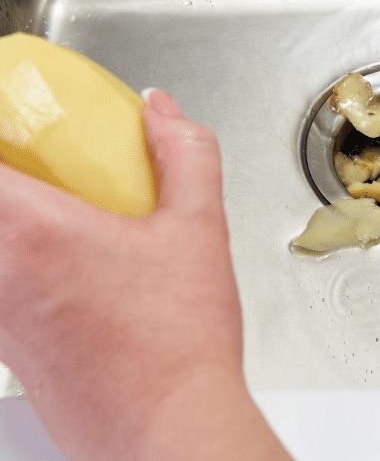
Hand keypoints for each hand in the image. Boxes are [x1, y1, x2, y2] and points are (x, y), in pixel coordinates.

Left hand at [0, 90, 287, 458]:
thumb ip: (184, 154)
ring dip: (13, 220)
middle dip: (11, 178)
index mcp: (33, 231)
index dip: (1, 134)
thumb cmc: (177, 342)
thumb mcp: (200, 227)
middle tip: (42, 167)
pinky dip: (18, 258)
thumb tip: (160, 112)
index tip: (16, 124)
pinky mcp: (6, 348)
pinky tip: (72, 267)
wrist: (166, 428)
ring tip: (63, 213)